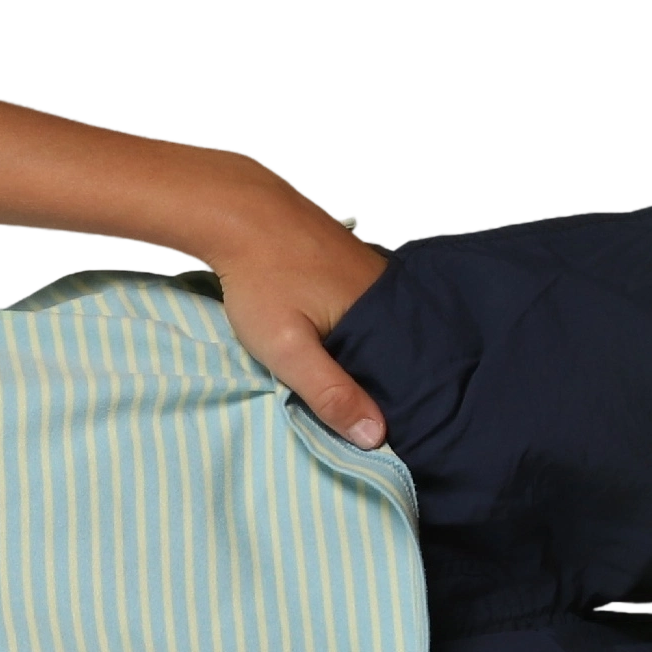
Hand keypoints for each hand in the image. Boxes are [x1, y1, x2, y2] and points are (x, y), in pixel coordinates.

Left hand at [198, 172, 394, 449]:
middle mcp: (391, 295)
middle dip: (387, 387)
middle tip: (365, 420)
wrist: (240, 212)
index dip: (399, 409)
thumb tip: (376, 437)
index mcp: (386, 317)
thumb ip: (330, 392)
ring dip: (372, 360)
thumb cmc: (261, 278)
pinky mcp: (355, 268)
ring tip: (355, 391)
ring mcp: (374, 277)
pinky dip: (360, 335)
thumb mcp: (289, 348)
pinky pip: (369, 314)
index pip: (411, 378)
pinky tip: (342, 349)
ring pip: (383, 334)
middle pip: (400, 356)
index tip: (388, 439)